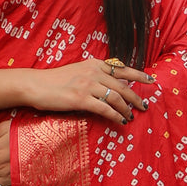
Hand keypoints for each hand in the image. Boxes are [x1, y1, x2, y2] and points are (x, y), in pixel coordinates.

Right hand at [23, 59, 154, 126]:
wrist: (35, 85)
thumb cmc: (54, 81)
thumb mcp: (77, 71)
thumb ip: (93, 75)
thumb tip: (108, 84)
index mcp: (94, 64)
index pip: (122, 69)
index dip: (138, 75)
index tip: (151, 80)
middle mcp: (93, 72)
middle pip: (123, 85)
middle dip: (136, 97)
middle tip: (144, 106)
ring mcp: (88, 85)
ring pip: (116, 97)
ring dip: (127, 109)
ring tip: (131, 116)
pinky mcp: (81, 99)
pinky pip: (105, 108)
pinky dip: (115, 115)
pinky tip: (120, 121)